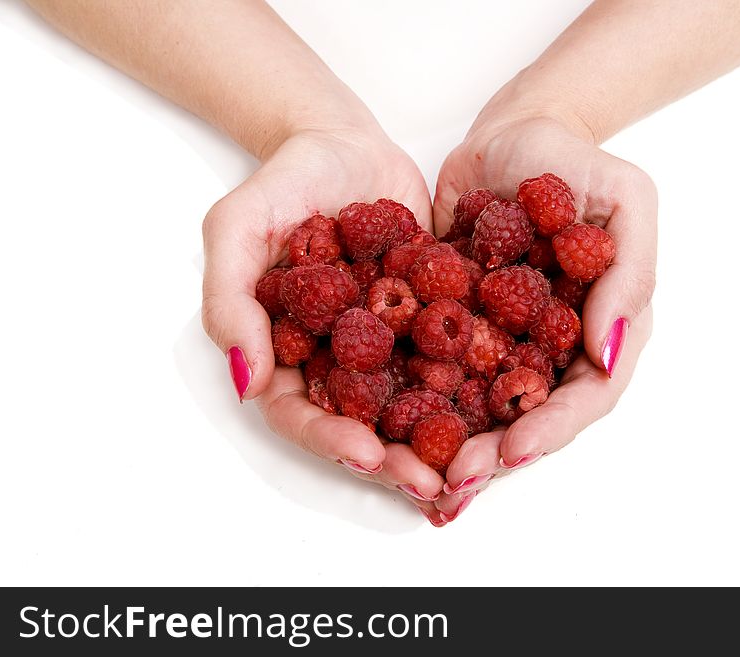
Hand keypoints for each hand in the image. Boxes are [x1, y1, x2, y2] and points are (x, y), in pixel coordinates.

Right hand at [201, 123, 448, 515]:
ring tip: (475, 464)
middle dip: (395, 459)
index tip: (367, 455)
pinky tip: (509, 404)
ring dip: (441, 439)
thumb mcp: (238, 227)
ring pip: (413, 405)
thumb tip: (246, 381)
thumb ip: (231, 299)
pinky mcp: (433, 319)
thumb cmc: (285, 181)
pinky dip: (478, 386)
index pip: (301, 413)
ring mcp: (389, 344)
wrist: (347, 142)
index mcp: (290, 351)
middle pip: (363, 424)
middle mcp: (340, 359)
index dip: (331, 439)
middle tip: (433, 482)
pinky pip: (456, 359)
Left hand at [430, 115, 657, 522]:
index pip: (587, 395)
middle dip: (495, 451)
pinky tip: (386, 422)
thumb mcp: (625, 198)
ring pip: (481, 404)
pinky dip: (416, 397)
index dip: (553, 428)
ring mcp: (502, 339)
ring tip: (418, 470)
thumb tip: (608, 354)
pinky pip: (436, 366)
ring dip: (454, 440)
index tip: (514, 451)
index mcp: (601, 327)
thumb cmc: (574, 158)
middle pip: (530, 414)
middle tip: (456, 477)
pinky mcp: (455, 323)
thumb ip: (630, 271)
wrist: (511, 132)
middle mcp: (551, 346)